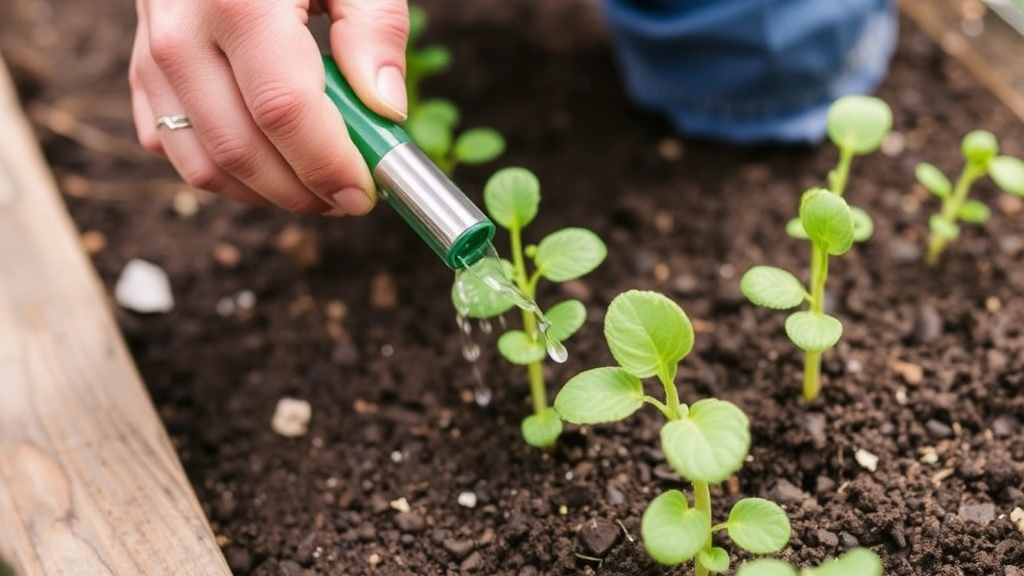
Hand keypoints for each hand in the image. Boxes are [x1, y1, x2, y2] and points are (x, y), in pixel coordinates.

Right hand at [129, 0, 409, 214]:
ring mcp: (151, 58)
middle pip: (242, 150)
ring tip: (318, 187)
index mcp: (239, 2)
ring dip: (268, 194)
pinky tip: (273, 164)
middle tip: (350, 199)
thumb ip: (375, 30)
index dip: (328, 165)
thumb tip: (386, 109)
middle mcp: (181, 34)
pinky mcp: (141, 74)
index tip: (366, 191)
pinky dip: (228, 175)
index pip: (284, 111)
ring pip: (205, 165)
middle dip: (304, 192)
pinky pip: (176, 150)